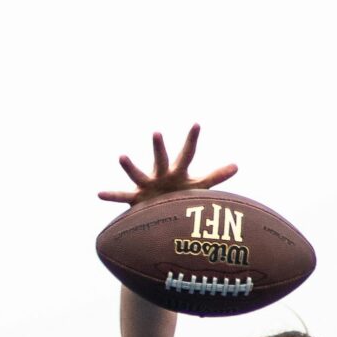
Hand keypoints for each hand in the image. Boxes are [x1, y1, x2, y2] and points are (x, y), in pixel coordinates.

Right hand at [98, 123, 238, 205]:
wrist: (160, 212)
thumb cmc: (179, 196)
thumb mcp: (198, 187)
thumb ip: (215, 176)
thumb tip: (237, 165)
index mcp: (177, 171)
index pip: (187, 153)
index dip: (192, 140)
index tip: (197, 123)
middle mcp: (160, 174)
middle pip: (161, 159)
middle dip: (159, 147)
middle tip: (157, 132)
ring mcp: (147, 185)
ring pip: (137, 174)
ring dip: (130, 166)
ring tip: (121, 156)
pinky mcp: (137, 200)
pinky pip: (122, 197)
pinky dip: (112, 196)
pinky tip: (99, 193)